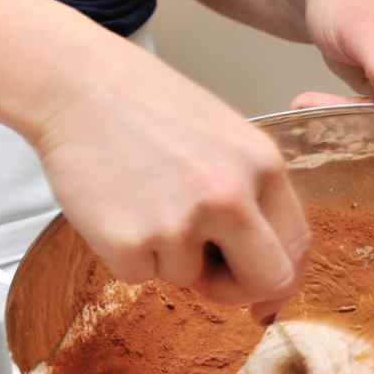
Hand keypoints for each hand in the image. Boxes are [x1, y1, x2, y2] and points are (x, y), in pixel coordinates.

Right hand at [33, 40, 309, 321]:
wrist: (76, 85)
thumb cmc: (147, 107)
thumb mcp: (224, 138)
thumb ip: (250, 195)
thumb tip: (262, 277)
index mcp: (262, 165)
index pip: (297, 245)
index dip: (276, 274)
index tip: (256, 288)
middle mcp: (230, 197)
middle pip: (266, 280)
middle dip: (238, 288)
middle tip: (207, 275)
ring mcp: (180, 223)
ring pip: (189, 277)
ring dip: (165, 255)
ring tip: (140, 198)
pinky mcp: (129, 244)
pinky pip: (139, 276)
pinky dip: (126, 254)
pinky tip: (114, 206)